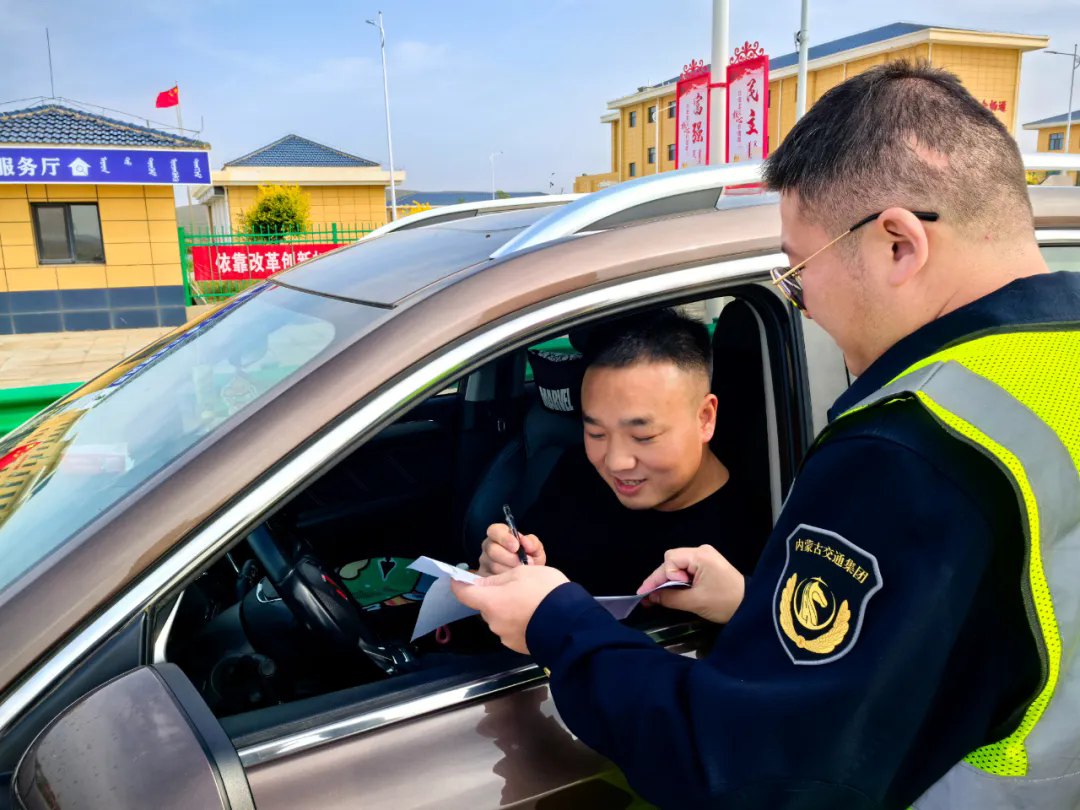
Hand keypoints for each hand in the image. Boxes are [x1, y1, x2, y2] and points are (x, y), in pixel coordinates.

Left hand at [451, 565, 568, 653]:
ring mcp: (506, 637)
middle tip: (516, 587)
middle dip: (495, 596)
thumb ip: (499, 579)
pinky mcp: (518, 647)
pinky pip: (512, 629)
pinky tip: (536, 616)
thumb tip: (484, 584)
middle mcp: (493, 622)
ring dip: (508, 610)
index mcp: (490, 602)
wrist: (571, 623)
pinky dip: (519, 622)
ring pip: (500, 617)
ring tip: (531, 602)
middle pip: (485, 605)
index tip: (459, 578)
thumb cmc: (545, 592)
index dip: (459, 584)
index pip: (463, 593)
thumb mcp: (523, 573)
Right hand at [479, 523, 546, 575]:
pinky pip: (491, 578)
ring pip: (493, 565)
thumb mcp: (535, 549)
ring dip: (510, 570)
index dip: (504, 538)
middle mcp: (488, 546)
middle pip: (492, 550)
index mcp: (499, 534)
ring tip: (521, 571)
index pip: (494, 531)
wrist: (529, 577)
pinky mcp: (483, 575)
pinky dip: (504, 580)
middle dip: (510, 558)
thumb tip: (526, 543)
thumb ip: (532, 543)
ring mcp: (484, 561)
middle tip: (523, 562)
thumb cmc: (531, 558)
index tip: (516, 546)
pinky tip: (513, 579)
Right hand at [637, 544, 744, 624]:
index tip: (650, 595)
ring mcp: (706, 557)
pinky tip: (673, 592)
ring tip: (663, 596)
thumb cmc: (724, 602)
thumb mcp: (695, 602)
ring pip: (678, 566)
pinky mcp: (708, 565)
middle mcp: (701, 551)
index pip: (670, 560)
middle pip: (672, 561)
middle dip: (662, 579)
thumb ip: (670, 597)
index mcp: (700, 555)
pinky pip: (686, 569)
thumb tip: (651, 597)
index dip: (660, 577)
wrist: (752, 606)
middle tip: (652, 597)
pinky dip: (679, 581)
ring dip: (670, 581)